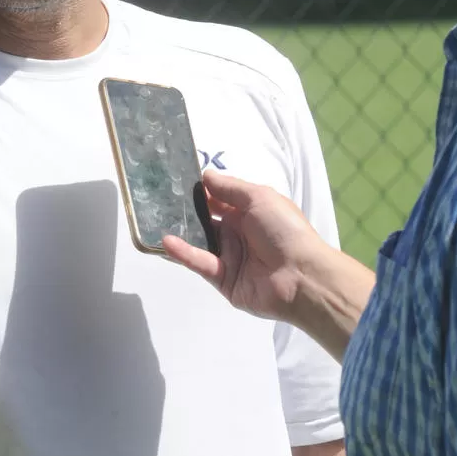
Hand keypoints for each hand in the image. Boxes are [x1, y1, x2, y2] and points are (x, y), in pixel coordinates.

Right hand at [163, 169, 329, 323]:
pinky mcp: (222, 280)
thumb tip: (205, 175)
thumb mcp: (259, 198)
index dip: (201, 192)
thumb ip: (229, 188)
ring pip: (200, 242)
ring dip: (181, 232)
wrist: (302, 277)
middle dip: (185, 212)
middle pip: (206, 221)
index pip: (219, 200)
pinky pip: (200, 263)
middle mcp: (238, 234)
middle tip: (157, 200)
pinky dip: (183, 252)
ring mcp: (229, 258)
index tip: (176, 181)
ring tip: (154, 220)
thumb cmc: (284, 230)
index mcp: (250, 213)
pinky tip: (167, 241)